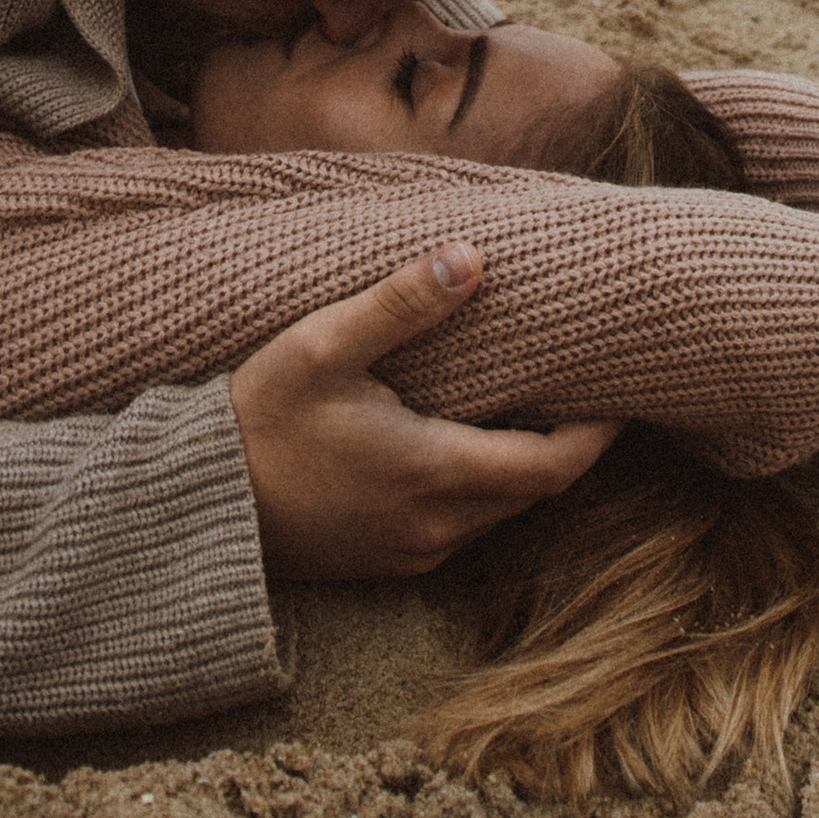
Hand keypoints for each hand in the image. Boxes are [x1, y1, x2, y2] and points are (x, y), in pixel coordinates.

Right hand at [227, 242, 618, 579]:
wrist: (196, 504)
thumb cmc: (260, 418)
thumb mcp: (326, 346)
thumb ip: (402, 303)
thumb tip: (474, 256)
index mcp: (436, 473)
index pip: (554, 465)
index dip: (597, 432)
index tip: (622, 391)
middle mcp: (437, 525)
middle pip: (535, 490)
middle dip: (568, 444)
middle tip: (584, 385)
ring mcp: (412, 551)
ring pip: (500, 511)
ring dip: (524, 466)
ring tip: (533, 404)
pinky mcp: (387, 561)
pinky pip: (462, 526)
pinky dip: (484, 486)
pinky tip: (468, 441)